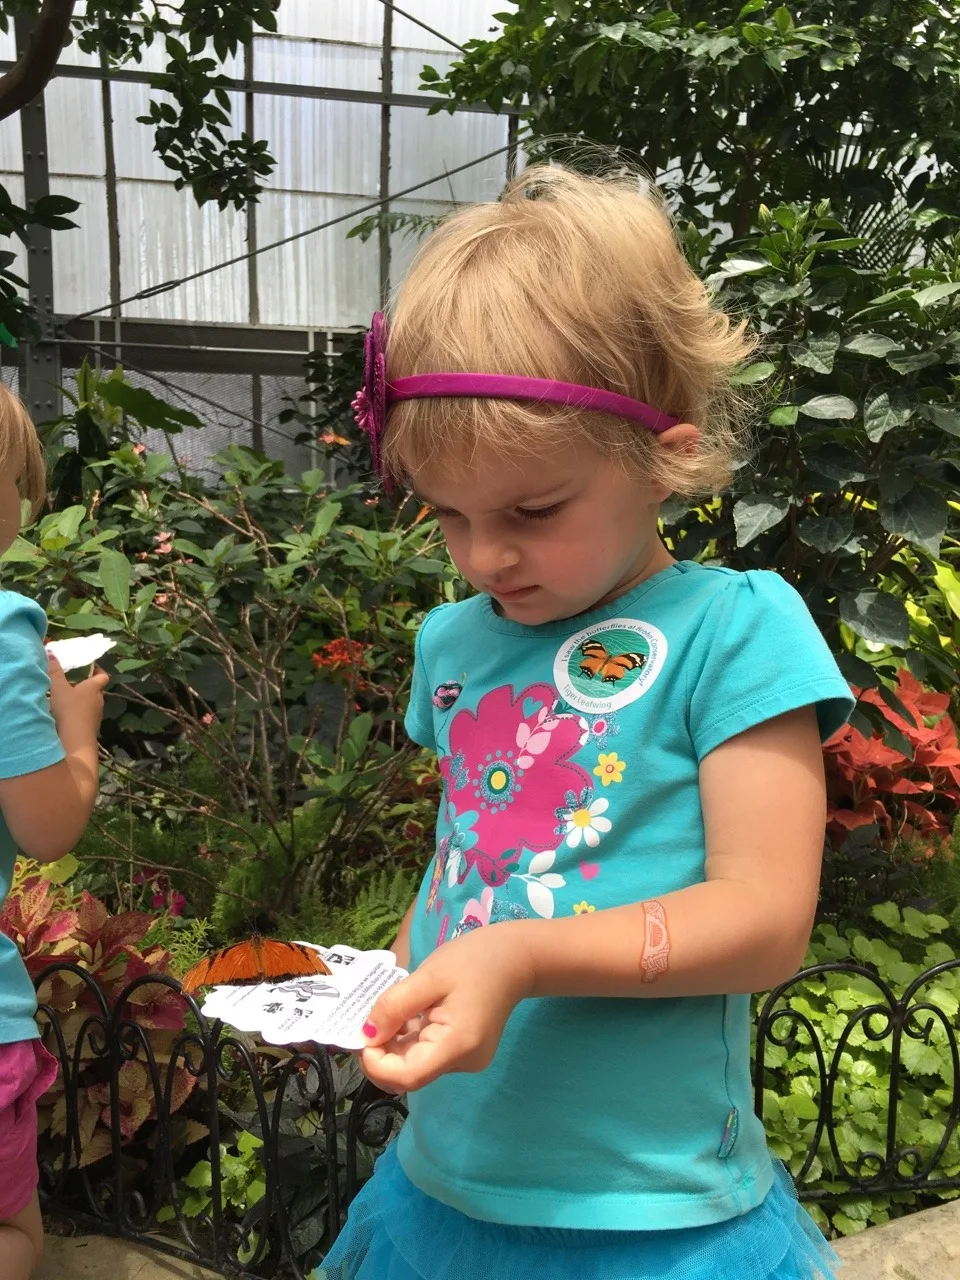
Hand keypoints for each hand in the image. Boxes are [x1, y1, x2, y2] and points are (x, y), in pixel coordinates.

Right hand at [48, 656, 109, 746]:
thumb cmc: (69, 709)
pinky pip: (86, 716)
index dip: (98, 671)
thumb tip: (52, 653)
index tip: (91, 668)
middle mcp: (99, 700)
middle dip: (85, 686)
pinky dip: (79, 714)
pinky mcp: (92, 727)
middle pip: (96, 690)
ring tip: (66, 700)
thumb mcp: (58, 688)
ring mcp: (97, 715)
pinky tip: (66, 717)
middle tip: (71, 683)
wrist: (75, 740)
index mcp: (94, 688)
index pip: (103, 676)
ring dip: (81, 701)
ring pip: (91, 704)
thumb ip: (55, 672)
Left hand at [360, 923, 533, 1093]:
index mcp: (458, 1045)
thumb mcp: (429, 976)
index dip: (377, 1065)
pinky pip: (426, 1053)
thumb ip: (395, 1005)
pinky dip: (408, 1038)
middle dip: (380, 1052)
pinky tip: (405, 1013)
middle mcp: (463, 1062)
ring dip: (392, 1043)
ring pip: (415, 1063)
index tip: (362, 1036)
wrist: (516, 958)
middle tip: (366, 1020)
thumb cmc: (475, 960)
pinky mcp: (462, 1052)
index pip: (408, 1077)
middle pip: (409, 1073)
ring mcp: (464, 1060)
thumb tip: (366, 1034)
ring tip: (387, 1010)